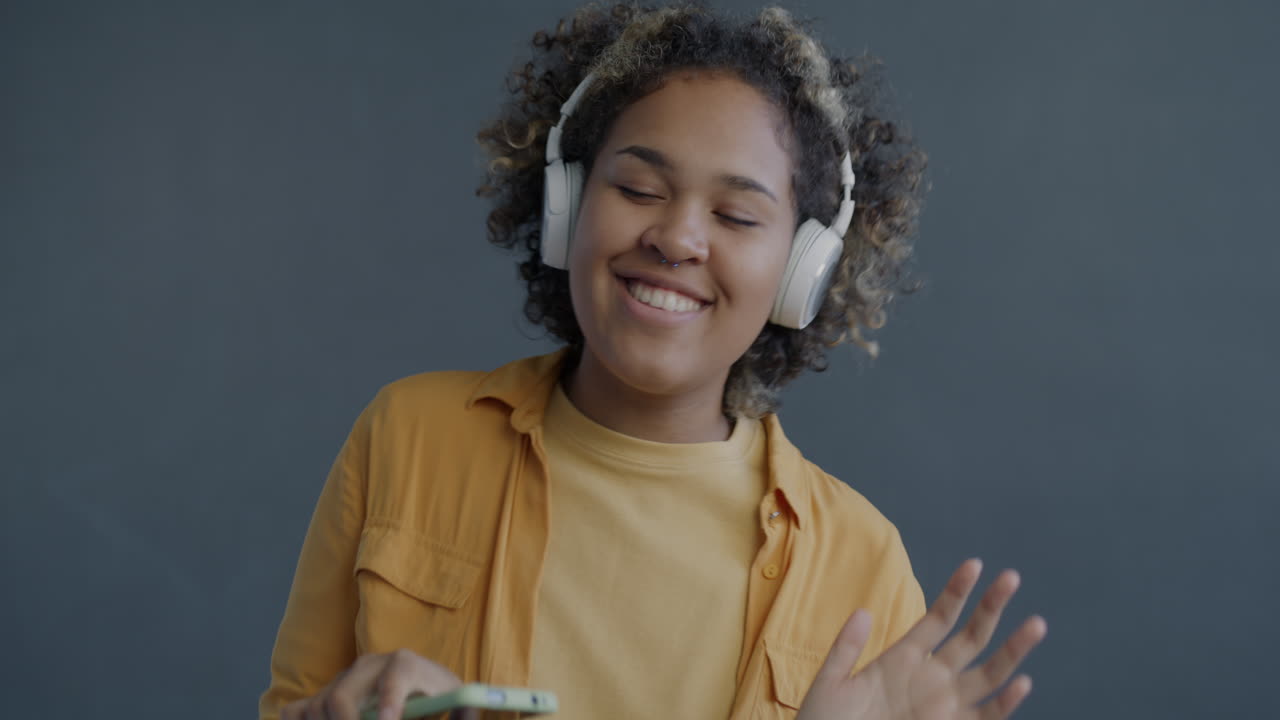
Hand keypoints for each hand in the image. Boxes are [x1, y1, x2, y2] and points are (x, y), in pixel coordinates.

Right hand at [280, 649, 464, 719]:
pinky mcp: (327, 692)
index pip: (397, 675)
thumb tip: (466, 710)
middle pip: (343, 693)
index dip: (390, 699)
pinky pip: (298, 708)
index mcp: (407, 664)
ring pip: (318, 704)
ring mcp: (345, 678)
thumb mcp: (456, 704)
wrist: (421, 686)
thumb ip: (463, 710)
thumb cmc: (438, 699)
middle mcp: (371, 666)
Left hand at [797, 559, 1046, 719]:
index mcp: (903, 658)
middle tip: (1012, 577)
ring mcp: (945, 705)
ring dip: (1013, 650)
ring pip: (988, 673)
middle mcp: (932, 678)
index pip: (939, 617)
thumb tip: (864, 611)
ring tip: (1036, 622)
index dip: (957, 591)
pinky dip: (1006, 702)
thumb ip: (846, 648)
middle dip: (993, 608)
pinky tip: (1022, 682)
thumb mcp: (831, 682)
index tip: (975, 564)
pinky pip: (986, 716)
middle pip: (971, 637)